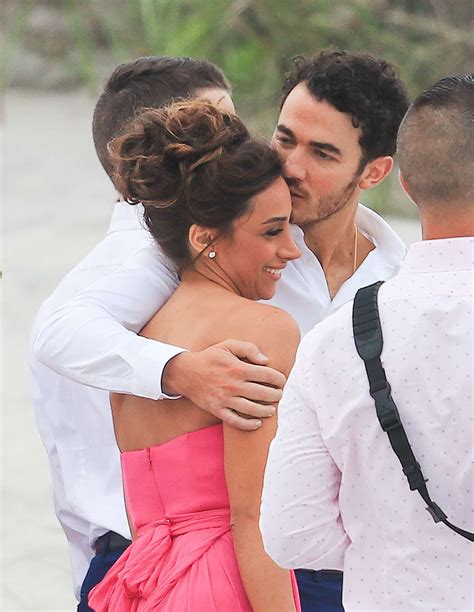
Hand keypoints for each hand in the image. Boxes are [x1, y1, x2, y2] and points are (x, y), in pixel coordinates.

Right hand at [162, 339, 285, 429]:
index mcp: (238, 368)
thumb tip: (266, 360)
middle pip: (263, 394)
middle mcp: (234, 385)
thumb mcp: (228, 345)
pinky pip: (236, 421)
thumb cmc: (210, 357)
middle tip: (279, 395)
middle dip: (276, 395)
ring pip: (252, 409)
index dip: (279, 379)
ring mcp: (225, 399)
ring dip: (266, 411)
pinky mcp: (217, 410)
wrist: (186, 372)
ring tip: (272, 409)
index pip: (267, 375)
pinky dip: (248, 424)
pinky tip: (257, 423)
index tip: (282, 381)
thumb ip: (249, 349)